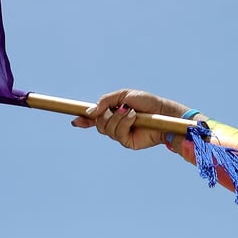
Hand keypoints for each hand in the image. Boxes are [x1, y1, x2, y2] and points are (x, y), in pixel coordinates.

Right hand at [72, 89, 191, 150]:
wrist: (162, 112)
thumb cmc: (146, 102)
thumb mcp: (123, 95)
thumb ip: (105, 101)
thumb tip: (89, 112)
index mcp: (113, 112)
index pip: (95, 118)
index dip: (84, 120)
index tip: (75, 120)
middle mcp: (115, 124)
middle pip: (98, 124)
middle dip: (106, 115)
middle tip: (120, 108)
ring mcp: (120, 134)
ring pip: (106, 129)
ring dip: (118, 117)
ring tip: (132, 112)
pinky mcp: (127, 142)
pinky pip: (117, 133)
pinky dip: (124, 122)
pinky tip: (134, 118)